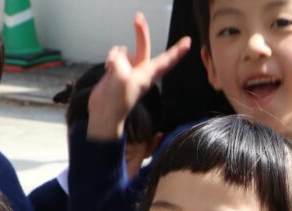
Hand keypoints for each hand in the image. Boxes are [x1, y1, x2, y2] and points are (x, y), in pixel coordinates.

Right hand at [87, 13, 190, 139]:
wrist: (104, 113)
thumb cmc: (117, 99)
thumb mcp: (120, 76)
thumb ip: (120, 60)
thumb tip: (117, 56)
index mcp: (148, 74)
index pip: (167, 60)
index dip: (177, 51)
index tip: (188, 42)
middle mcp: (140, 71)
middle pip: (143, 46)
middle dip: (140, 32)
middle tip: (138, 16)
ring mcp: (129, 71)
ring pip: (123, 51)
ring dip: (116, 55)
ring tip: (111, 70)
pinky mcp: (117, 72)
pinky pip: (114, 57)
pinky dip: (109, 60)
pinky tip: (107, 70)